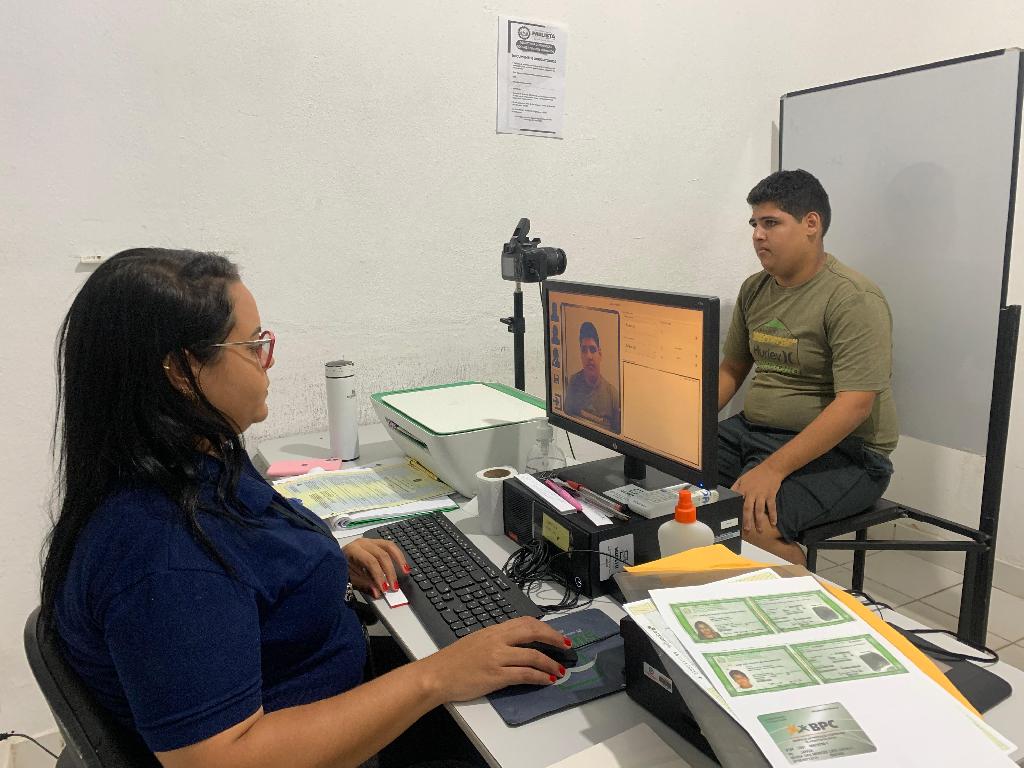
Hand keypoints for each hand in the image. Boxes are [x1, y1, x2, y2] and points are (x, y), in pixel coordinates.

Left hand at [342, 538, 409, 598]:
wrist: (334, 558)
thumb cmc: (341, 568)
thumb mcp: (350, 578)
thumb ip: (364, 584)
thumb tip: (378, 593)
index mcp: (354, 550)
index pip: (371, 562)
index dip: (379, 575)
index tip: (384, 589)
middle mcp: (363, 542)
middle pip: (382, 555)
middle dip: (390, 572)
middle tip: (394, 586)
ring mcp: (370, 541)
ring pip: (389, 546)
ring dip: (399, 560)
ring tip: (406, 571)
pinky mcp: (376, 542)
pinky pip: (389, 546)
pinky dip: (397, 555)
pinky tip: (402, 564)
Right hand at [417, 617, 570, 701]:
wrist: (436, 675)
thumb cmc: (453, 661)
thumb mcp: (476, 641)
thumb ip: (496, 640)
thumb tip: (516, 644)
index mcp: (493, 630)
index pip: (524, 621)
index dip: (544, 627)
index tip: (555, 634)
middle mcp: (497, 640)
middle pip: (532, 632)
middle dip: (553, 639)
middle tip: (566, 646)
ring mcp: (497, 658)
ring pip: (532, 656)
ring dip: (550, 663)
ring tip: (559, 669)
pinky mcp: (496, 676)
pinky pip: (524, 674)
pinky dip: (540, 677)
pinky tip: (547, 680)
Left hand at [731, 463, 784, 533]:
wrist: (771, 468)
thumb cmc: (755, 474)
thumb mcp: (742, 478)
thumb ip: (735, 488)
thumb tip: (727, 496)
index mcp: (743, 489)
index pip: (737, 502)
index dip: (734, 510)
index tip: (733, 520)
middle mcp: (752, 493)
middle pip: (748, 508)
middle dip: (747, 519)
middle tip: (746, 530)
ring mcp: (762, 494)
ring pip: (760, 509)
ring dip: (759, 520)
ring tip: (759, 530)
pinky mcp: (771, 495)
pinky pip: (772, 506)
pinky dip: (773, 515)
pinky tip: (774, 523)